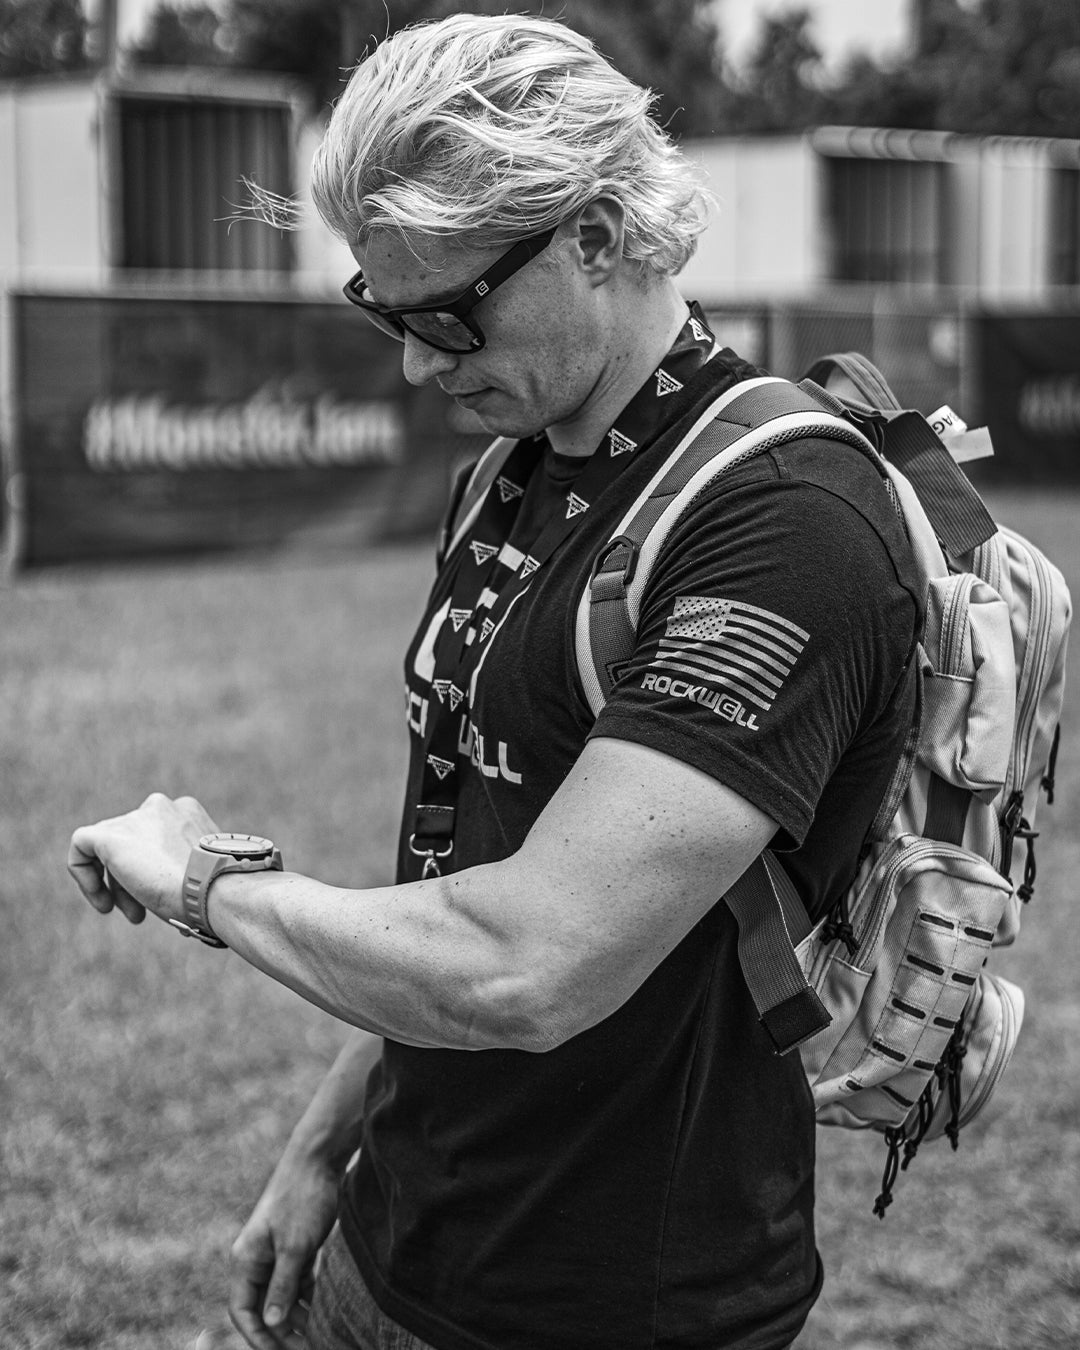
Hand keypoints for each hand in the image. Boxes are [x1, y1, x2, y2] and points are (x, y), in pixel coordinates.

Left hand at [67, 793, 217, 927]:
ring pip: (109, 849)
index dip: (153, 870)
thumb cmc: (216, 890)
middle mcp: (160, 807)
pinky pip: (81, 845)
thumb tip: (177, 892)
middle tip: (141, 915)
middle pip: (132, 844)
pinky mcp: (109, 835)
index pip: (156, 838)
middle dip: (134, 882)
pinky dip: (83, 872)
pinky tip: (102, 901)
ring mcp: (134, 819)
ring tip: (131, 916)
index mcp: (186, 812)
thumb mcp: (203, 872)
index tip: (159, 898)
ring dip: (116, 885)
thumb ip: (185, 868)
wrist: (212, 888)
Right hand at [229, 1149, 342, 1349]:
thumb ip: (282, 1285)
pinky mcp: (297, 1247)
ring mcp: (278, 1253)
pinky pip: (299, 1282)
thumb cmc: (303, 1198)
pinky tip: (327, 1312)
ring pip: (284, 1297)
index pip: (244, 1311)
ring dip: (299, 1317)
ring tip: (322, 1336)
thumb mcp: (295, 1246)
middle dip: (282, 1332)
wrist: (319, 1158)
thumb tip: (272, 1323)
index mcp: (247, 1259)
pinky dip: (310, 1298)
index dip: (258, 1337)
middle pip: (265, 1308)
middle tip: (308, 1349)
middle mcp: (258, 1259)